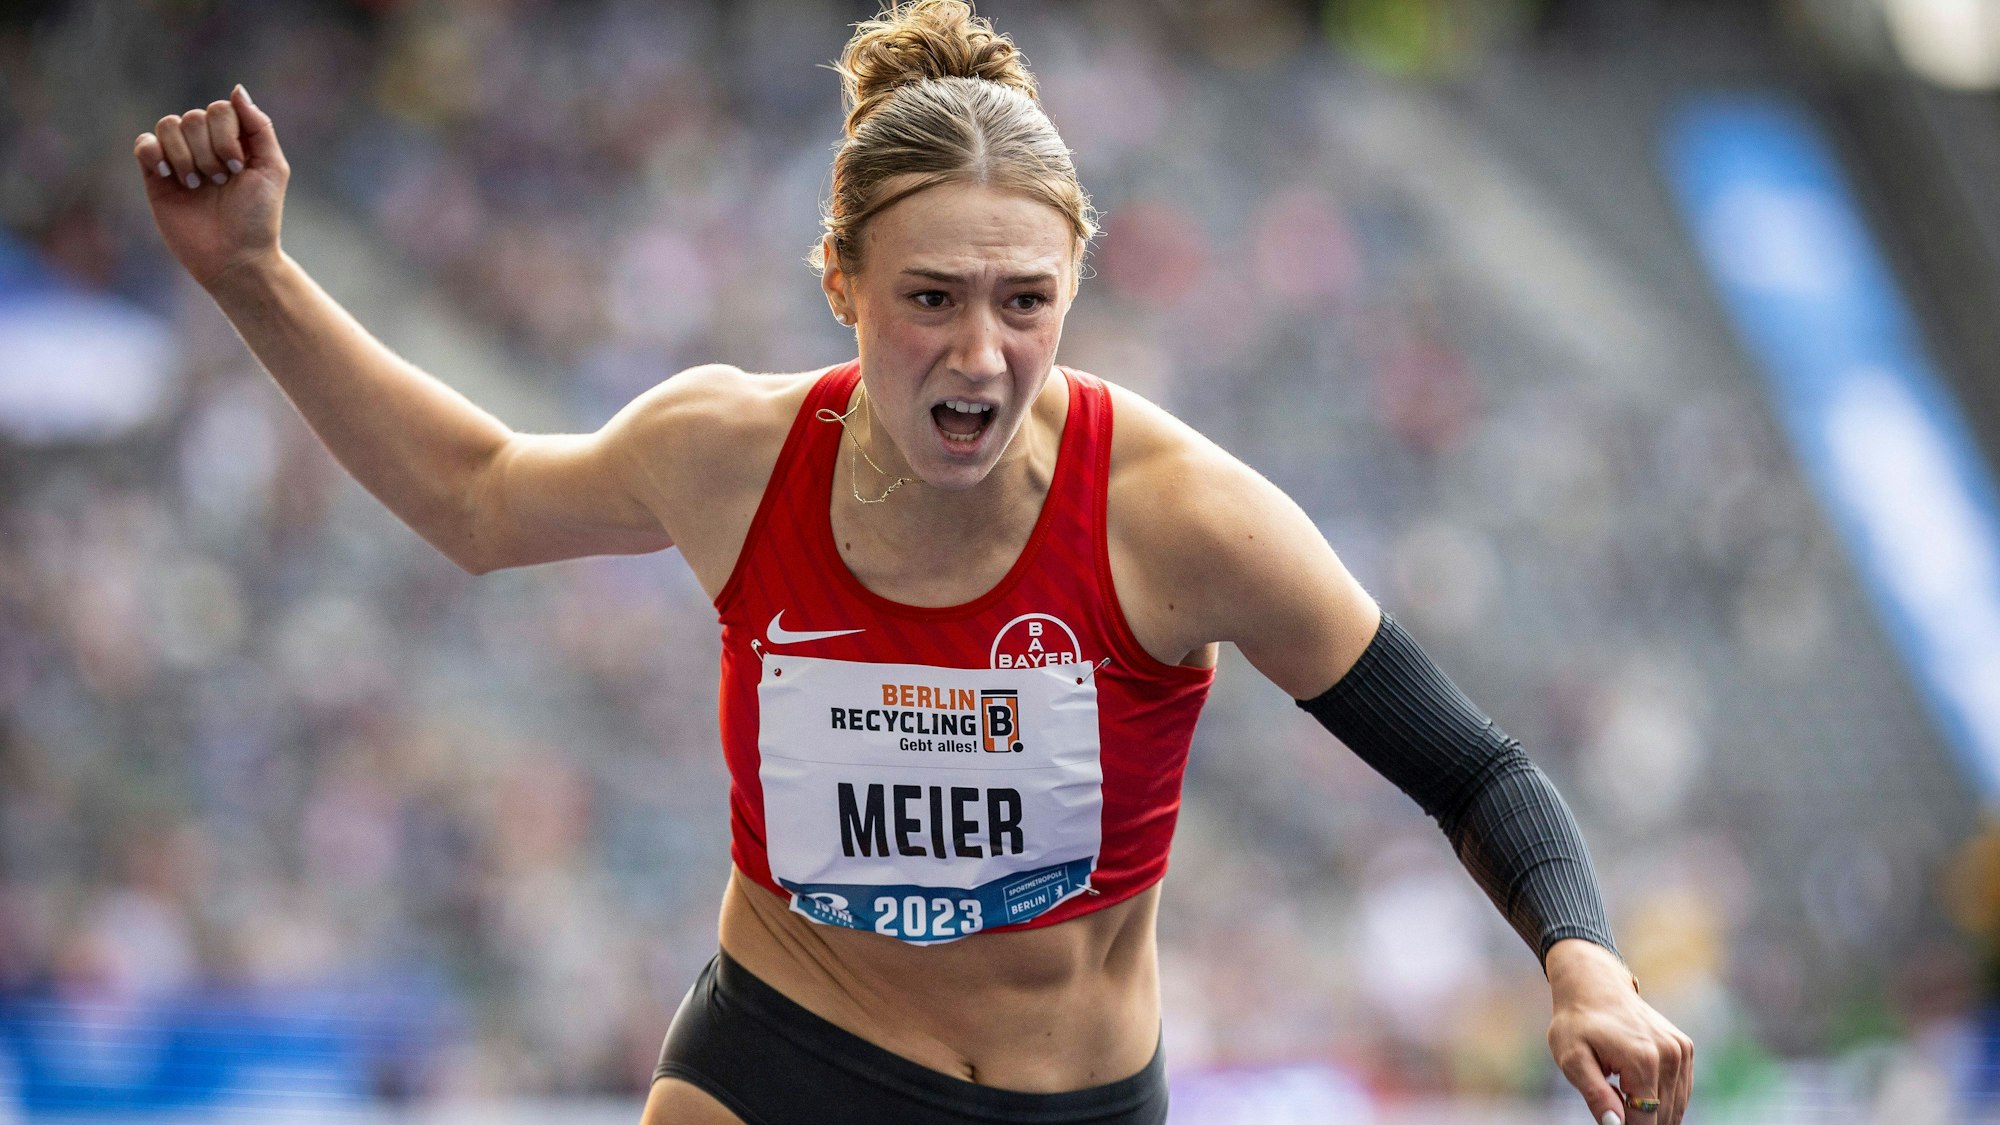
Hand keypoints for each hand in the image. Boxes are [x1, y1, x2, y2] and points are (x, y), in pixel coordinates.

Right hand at [133, 84, 289, 290]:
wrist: (234, 257)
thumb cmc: (258, 217)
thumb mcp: (272, 169)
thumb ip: (259, 126)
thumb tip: (236, 89)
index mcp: (234, 140)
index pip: (221, 109)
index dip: (227, 136)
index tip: (238, 168)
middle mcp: (206, 145)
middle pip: (195, 117)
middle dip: (210, 151)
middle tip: (220, 182)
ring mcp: (179, 158)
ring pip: (169, 125)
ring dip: (186, 156)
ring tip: (198, 185)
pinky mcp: (156, 176)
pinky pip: (144, 144)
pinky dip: (155, 153)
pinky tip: (171, 176)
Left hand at [1545, 939, 1693, 1124]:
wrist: (1593, 983)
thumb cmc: (1577, 1022)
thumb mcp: (1571, 1058)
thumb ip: (1595, 1095)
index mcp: (1643, 1060)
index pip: (1645, 1120)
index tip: (1613, 1122)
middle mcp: (1670, 1055)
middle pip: (1662, 1116)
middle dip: (1637, 1120)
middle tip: (1612, 1105)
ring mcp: (1681, 1051)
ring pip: (1674, 1107)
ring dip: (1649, 1111)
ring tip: (1619, 1089)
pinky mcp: (1685, 1048)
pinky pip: (1679, 1091)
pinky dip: (1661, 1098)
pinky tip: (1635, 1085)